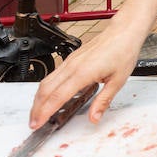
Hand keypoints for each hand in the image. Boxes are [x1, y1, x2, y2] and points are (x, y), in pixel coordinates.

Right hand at [30, 27, 146, 127]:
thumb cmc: (122, 52)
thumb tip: (94, 117)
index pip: (57, 96)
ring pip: (46, 81)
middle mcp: (72, 66)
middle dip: (36, 108)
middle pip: (45, 90)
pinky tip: (48, 97)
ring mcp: (69, 61)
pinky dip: (45, 89)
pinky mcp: (70, 59)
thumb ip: (103, 101)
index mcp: (83, 73)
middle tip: (33, 123)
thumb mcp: (118, 81)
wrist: (123, 32)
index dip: (45, 112)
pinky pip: (52, 75)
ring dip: (38, 99)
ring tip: (37, 113)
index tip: (37, 124)